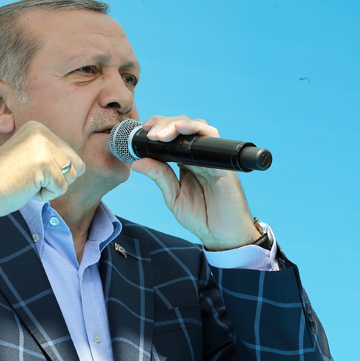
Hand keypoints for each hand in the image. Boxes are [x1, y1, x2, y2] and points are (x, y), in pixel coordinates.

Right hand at [0, 121, 85, 217]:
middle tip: (27, 177)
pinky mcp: (43, 164)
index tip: (26, 170)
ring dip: (50, 186)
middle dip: (56, 178)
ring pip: (70, 177)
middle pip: (75, 165)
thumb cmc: (4, 180)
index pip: (71, 155)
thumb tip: (83, 167)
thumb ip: (53, 156)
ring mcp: (42, 147)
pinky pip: (61, 188)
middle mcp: (41, 133)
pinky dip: (45, 195)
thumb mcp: (30, 157)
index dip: (53, 172)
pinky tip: (25, 187)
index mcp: (38, 128)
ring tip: (26, 181)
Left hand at [129, 115, 261, 250]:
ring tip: (160, 135)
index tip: (142, 129)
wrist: (223, 236)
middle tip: (149, 132)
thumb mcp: (174, 196)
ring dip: (176, 125)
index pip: (173, 136)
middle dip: (164, 124)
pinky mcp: (223, 164)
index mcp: (187, 162)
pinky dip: (196, 130)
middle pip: (183, 126)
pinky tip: (181, 129)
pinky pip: (212, 140)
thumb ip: (159, 177)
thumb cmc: (202, 217)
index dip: (159, 127)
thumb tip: (137, 162)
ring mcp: (212, 158)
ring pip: (197, 127)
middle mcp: (200, 156)